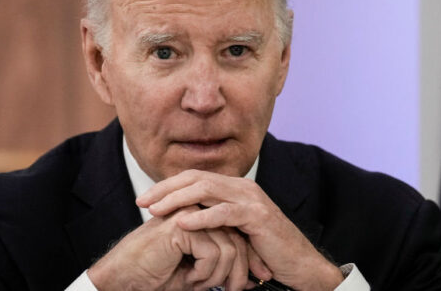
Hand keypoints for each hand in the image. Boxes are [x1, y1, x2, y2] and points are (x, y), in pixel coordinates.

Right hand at [87, 206, 254, 290]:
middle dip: (240, 271)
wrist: (126, 278)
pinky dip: (204, 274)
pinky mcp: (183, 225)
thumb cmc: (158, 274)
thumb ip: (223, 265)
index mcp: (204, 217)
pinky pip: (213, 253)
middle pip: (238, 240)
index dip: (248, 261)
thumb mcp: (199, 271)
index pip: (239, 235)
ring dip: (217, 276)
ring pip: (229, 248)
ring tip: (199, 284)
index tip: (255, 280)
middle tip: (234, 290)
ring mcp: (191, 214)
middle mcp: (200, 210)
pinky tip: (189, 278)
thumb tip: (252, 278)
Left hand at [137, 170, 344, 290]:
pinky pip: (224, 212)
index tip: (145, 199)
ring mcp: (251, 199)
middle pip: (196, 178)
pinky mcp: (257, 215)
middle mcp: (243, 187)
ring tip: (155, 210)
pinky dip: (201, 216)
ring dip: (177, 199)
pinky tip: (183, 223)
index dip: (168, 186)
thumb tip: (181, 218)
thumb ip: (214, 219)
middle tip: (142, 202)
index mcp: (236, 188)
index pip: (195, 177)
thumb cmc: (264, 252)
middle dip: (166, 189)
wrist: (297, 264)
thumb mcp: (234, 232)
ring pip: (206, 189)